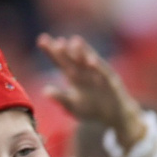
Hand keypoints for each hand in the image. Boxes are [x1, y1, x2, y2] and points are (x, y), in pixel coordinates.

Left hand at [35, 33, 147, 150]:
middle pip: (72, 58)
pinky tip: (91, 61)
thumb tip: (45, 91)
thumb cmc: (92, 109)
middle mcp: (84, 72)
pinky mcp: (111, 80)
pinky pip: (104, 72)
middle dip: (66, 49)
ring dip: (83, 51)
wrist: (114, 116)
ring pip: (89, 60)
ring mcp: (98, 74)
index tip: (41, 40)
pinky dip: (99, 66)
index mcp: (73, 76)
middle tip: (57, 41)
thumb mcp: (73, 106)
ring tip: (75, 41)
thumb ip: (61, 98)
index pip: (59, 61)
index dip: (51, 51)